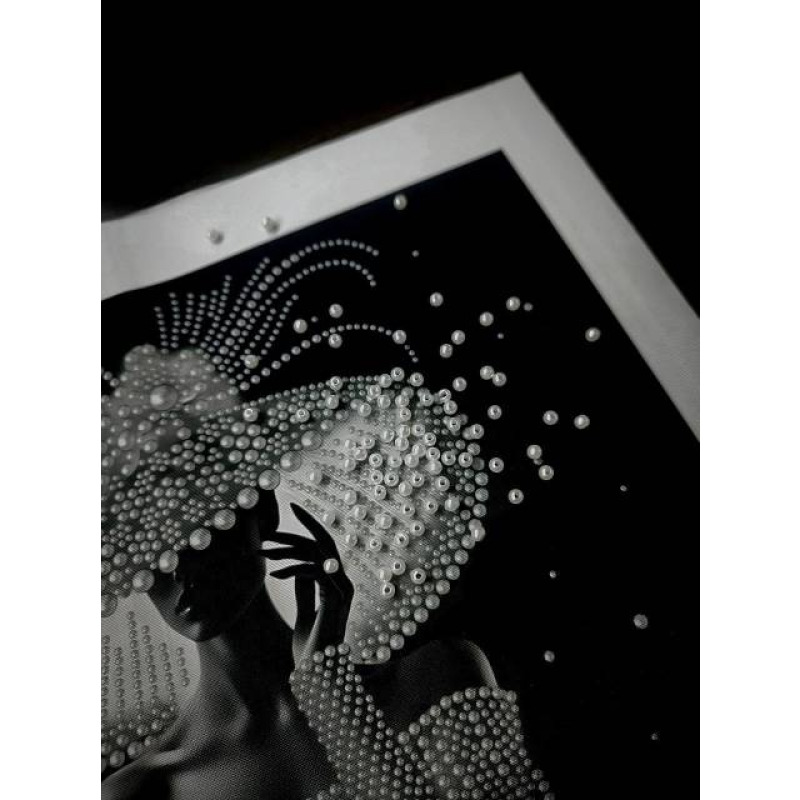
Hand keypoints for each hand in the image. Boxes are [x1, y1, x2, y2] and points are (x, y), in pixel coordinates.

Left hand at [261, 503, 352, 662]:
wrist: (318, 676)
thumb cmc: (310, 648)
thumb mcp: (304, 612)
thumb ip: (304, 590)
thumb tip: (295, 568)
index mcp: (336, 583)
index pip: (323, 545)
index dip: (308, 526)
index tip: (291, 509)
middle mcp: (343, 583)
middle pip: (322, 543)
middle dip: (296, 532)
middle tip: (270, 528)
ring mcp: (342, 591)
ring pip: (317, 555)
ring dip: (287, 551)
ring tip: (264, 552)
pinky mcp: (335, 601)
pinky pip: (316, 573)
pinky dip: (295, 568)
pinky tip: (276, 572)